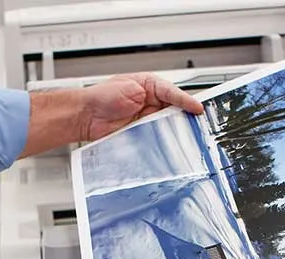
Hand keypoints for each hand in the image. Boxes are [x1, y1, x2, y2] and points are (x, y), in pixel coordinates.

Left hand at [78, 73, 205, 140]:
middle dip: (185, 119)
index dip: (188, 102)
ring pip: (169, 128)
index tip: (199, 110)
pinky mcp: (141, 136)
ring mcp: (146, 121)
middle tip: (196, 125)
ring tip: (184, 136)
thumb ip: (162, 94)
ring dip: (175, 132)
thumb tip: (183, 103)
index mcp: (151, 87)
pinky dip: (163, 143)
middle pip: (176, 113)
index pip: (176, 94)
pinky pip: (157, 140)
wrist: (84, 116)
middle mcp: (151, 104)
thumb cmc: (103, 96)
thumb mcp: (135, 88)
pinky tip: (168, 145)